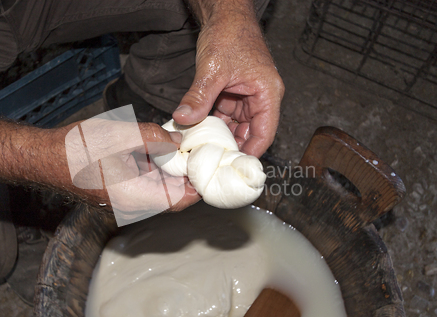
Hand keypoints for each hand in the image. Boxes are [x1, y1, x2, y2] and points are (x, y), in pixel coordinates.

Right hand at [62, 119, 200, 222]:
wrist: (44, 158)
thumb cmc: (76, 148)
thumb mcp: (121, 134)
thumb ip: (156, 137)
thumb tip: (178, 141)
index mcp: (135, 197)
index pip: (181, 200)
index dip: (199, 184)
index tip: (209, 165)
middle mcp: (132, 206)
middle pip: (172, 194)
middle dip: (185, 172)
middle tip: (197, 150)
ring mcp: (124, 202)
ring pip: (159, 189)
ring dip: (170, 170)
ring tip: (179, 146)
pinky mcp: (118, 195)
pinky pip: (144, 186)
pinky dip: (154, 170)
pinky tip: (156, 149)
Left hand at [173, 3, 283, 156]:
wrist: (224, 13)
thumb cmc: (230, 34)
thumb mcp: (212, 69)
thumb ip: (198, 97)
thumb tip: (183, 120)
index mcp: (267, 93)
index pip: (265, 133)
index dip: (251, 153)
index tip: (233, 167)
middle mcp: (260, 98)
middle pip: (250, 132)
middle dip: (231, 147)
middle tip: (213, 163)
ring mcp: (245, 96)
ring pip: (234, 125)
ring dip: (219, 136)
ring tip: (203, 151)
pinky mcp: (233, 93)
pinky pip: (224, 114)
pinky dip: (212, 123)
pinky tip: (198, 133)